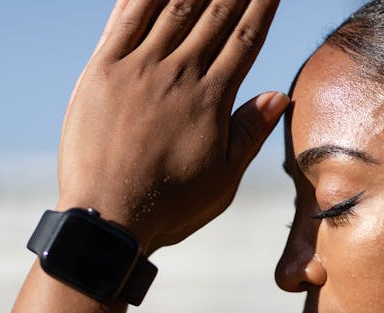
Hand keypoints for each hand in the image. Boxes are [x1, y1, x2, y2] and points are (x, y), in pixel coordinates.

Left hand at [57, 0, 286, 253]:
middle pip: (215, 11)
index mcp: (211, 100)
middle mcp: (178, 75)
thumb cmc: (168, 206)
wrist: (105, 219)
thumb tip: (281, 95)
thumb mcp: (222, 180)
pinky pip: (126, 15)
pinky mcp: (102, 69)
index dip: (262, 3)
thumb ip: (250, 133)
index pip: (247, 36)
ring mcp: (138, 68)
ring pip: (174, 4)